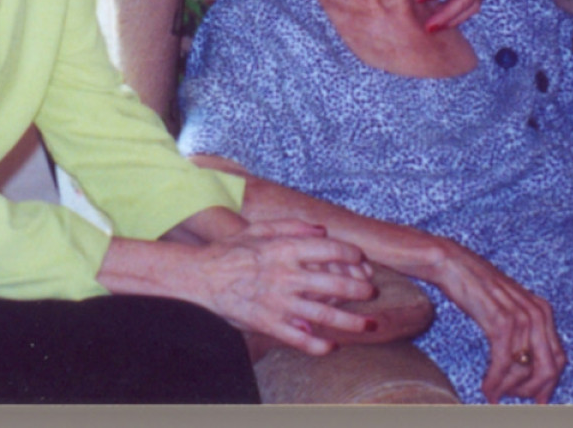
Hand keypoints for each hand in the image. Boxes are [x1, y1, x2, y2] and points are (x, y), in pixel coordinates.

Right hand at [193, 219, 376, 355]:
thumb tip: (322, 230)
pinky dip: (318, 345)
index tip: (361, 260)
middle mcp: (287, 276)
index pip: (331, 249)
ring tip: (370, 325)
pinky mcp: (269, 324)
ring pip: (325, 315)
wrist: (200, 278)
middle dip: (360, 289)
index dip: (353, 254)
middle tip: (372, 293)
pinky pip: (300, 339)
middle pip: (336, 283)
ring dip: (352, 321)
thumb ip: (292, 226)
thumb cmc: (229, 251)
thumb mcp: (258, 229)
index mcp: (285, 249)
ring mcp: (279, 303)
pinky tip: (332, 346)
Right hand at [430, 241, 564, 403]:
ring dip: (508, 388)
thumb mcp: (509, 307)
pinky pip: (503, 363)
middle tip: (513, 399)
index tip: (536, 400)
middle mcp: (537, 314)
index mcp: (543, 311)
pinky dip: (496, 381)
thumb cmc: (476, 286)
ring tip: (493, 393)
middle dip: (532, 390)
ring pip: (525, 370)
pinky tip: (487, 389)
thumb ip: (523, 330)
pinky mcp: (500, 321)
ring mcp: (521, 318)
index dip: (549, 384)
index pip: (559, 359)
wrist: (452, 264)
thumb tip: (525, 364)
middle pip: (548, 368)